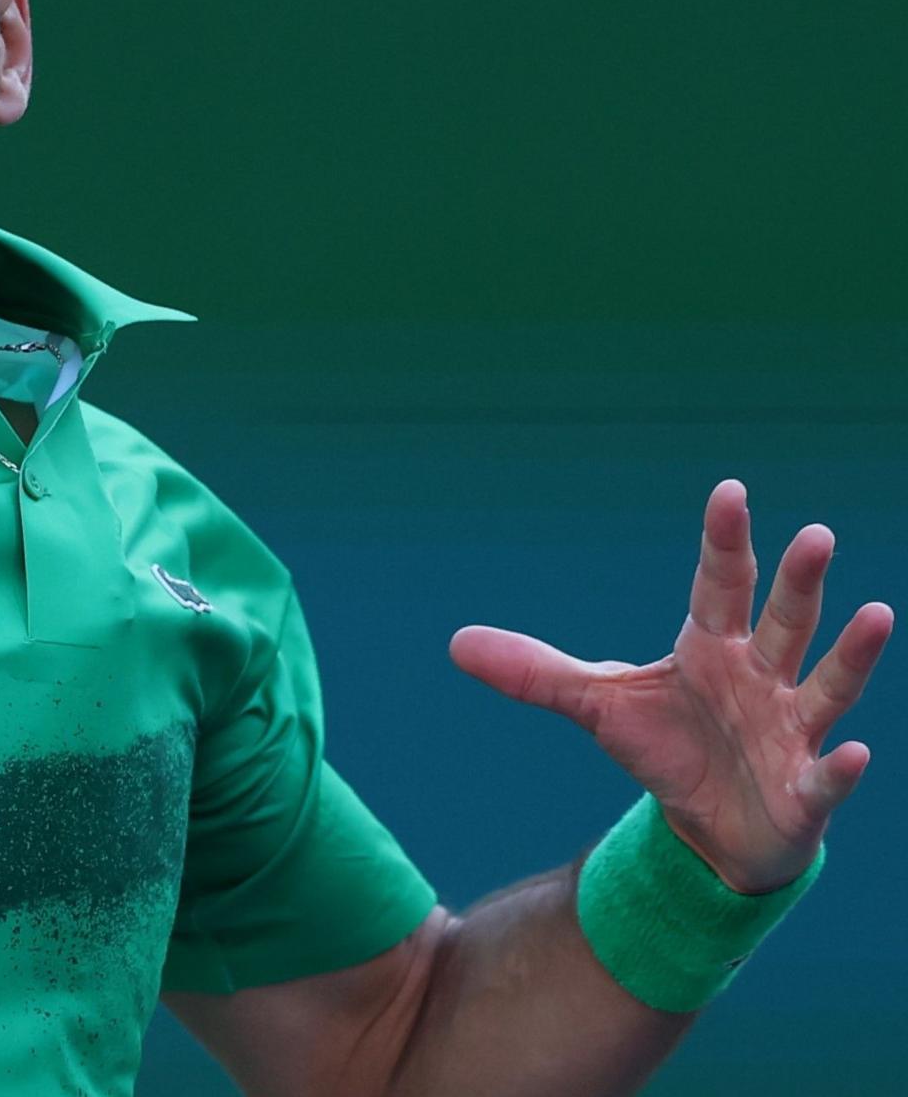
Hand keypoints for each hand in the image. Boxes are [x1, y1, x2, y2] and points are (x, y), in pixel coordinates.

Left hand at [450, 479, 890, 892]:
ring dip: (852, 654)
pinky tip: (857, 752)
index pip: (718, 585)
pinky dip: (841, 767)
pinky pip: (826, 776)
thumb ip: (535, 673)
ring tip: (878, 613)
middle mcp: (761, 678)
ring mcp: (790, 731)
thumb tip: (456, 643)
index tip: (730, 492)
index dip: (725, 541)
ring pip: (826, 684)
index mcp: (711, 649)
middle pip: (782, 622)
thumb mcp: (596, 707)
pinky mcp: (804, 790)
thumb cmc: (667, 749)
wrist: (708, 830)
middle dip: (798, 583)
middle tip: (816, 533)